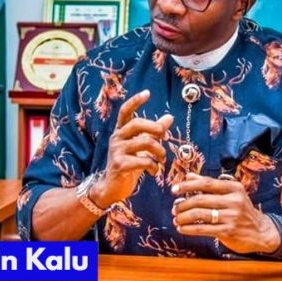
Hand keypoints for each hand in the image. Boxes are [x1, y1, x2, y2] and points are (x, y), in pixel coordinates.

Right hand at [91, 89, 172, 207]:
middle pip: (137, 124)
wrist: (111, 187)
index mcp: (121, 131)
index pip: (125, 112)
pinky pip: (143, 160)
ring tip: (162, 159)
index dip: (135, 101)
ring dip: (159, 151)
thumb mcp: (141, 147)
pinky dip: (154, 166)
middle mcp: (116, 138)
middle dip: (155, 128)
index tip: (147, 93)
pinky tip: (154, 171)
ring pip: (145, 142)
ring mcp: (117, 151)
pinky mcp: (120, 165)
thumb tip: (169, 117)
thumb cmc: (128, 164)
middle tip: (165, 137)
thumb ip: (154, 132)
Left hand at [171, 173, 278, 254]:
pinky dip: (189, 229)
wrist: (261, 232)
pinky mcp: (228, 232)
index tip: (174, 189)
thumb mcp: (230, 193)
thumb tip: (188, 176)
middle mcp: (233, 201)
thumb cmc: (241, 210)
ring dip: (183, 217)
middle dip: (183, 204)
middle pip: (200, 200)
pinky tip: (182, 228)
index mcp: (233, 188)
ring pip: (200, 215)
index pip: (205, 183)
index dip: (187, 185)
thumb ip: (209, 184)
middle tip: (174, 208)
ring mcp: (231, 217)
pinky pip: (203, 229)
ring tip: (176, 219)